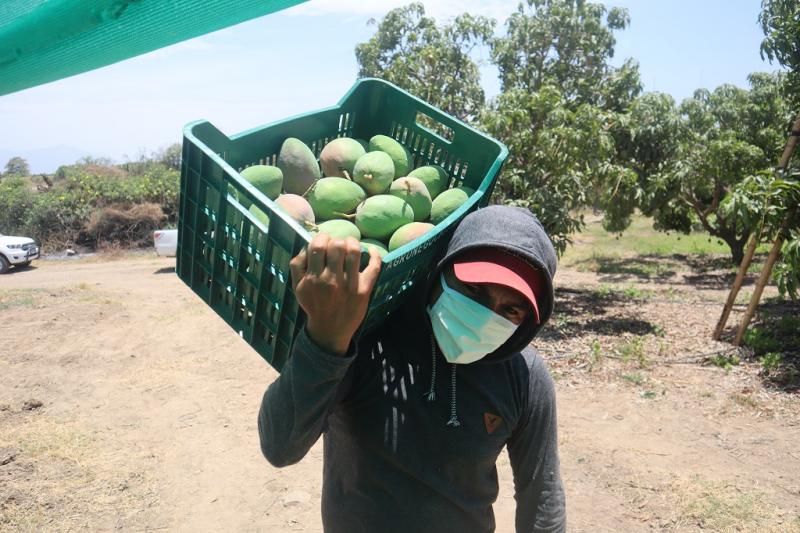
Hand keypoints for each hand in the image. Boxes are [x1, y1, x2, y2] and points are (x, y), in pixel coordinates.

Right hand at [289, 234, 381, 355]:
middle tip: (338, 245)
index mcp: (313, 278)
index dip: (322, 238)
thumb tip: (307, 245)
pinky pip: (373, 268)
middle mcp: (331, 280)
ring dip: (353, 243)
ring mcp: (349, 285)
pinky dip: (375, 255)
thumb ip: (297, 265)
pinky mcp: (364, 290)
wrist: (329, 330)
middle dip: (337, 240)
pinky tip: (372, 251)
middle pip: (337, 246)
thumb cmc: (314, 304)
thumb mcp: (298, 287)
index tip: (324, 241)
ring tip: (351, 245)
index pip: (317, 246)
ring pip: (354, 252)